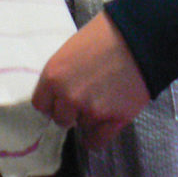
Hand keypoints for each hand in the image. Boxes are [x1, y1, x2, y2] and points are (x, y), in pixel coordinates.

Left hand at [32, 12, 150, 147]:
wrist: (136, 37)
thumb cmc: (102, 35)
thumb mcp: (71, 49)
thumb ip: (62, 74)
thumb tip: (59, 91)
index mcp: (53, 75)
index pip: (41, 104)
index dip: (52, 101)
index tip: (60, 98)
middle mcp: (67, 96)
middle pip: (60, 118)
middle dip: (70, 110)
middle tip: (84, 97)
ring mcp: (90, 110)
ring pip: (81, 126)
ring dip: (88, 117)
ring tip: (102, 98)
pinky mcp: (113, 120)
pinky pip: (96, 141)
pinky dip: (97, 135)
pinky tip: (102, 124)